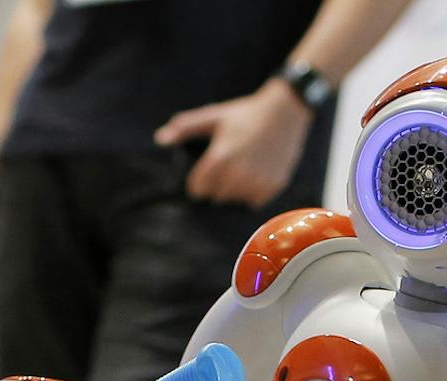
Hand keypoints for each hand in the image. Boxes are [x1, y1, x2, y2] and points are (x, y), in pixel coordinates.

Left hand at [155, 82, 312, 207]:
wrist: (286, 111)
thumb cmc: (246, 114)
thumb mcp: (214, 116)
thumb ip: (185, 128)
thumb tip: (160, 139)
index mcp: (220, 158)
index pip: (197, 190)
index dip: (199, 181)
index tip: (207, 170)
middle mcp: (238, 174)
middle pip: (215, 197)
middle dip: (217, 184)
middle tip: (228, 165)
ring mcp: (257, 182)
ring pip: (234, 200)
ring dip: (235, 189)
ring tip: (243, 167)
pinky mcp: (273, 186)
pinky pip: (253, 202)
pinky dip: (253, 192)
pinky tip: (257, 173)